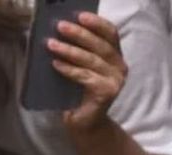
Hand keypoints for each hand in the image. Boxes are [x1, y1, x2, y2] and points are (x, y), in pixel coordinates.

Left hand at [49, 12, 126, 131]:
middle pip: (100, 45)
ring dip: (69, 50)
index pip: (110, 33)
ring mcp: (115, 80)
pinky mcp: (107, 92)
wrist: (84, 122)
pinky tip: (56, 64)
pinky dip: (69, 69)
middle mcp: (120, 67)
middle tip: (60, 26)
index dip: (97, 23)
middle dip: (79, 34)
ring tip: (51, 44)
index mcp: (115, 56)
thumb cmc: (79, 92)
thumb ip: (79, 51)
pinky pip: (85, 76)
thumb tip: (59, 32)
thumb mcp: (81, 67)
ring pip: (91, 60)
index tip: (79, 15)